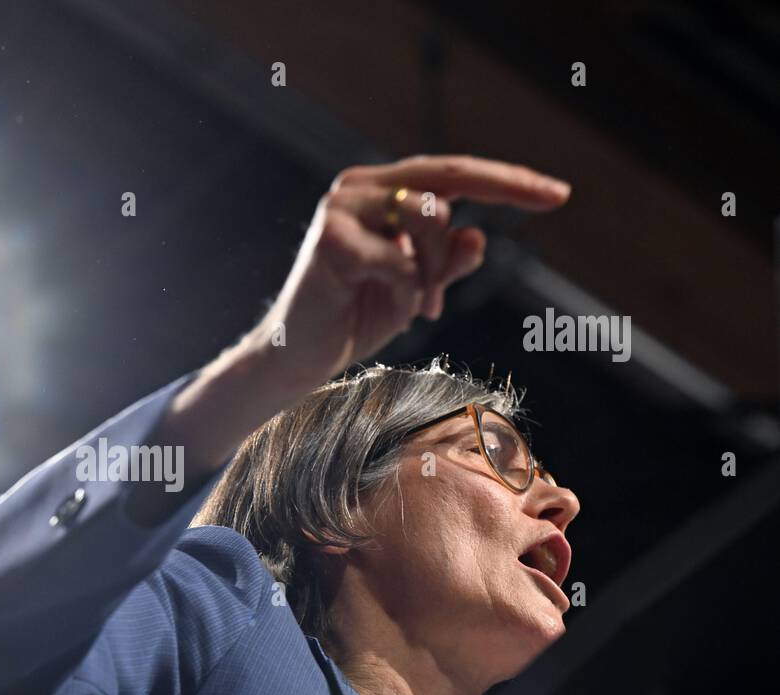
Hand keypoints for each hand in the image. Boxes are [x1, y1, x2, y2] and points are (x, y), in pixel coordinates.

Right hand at [243, 155, 570, 390]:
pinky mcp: (329, 240)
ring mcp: (341, 208)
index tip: (559, 193)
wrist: (296, 359)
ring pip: (428, 218)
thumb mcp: (416, 289)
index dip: (508, 180)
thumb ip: (447, 261)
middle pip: (446, 187)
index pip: (453, 172)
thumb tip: (478, 237)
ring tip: (417, 307)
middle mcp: (358, 187)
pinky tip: (389, 314)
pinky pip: (401, 263)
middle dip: (477, 222)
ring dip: (433, 272)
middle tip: (479, 265)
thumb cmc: (353, 319)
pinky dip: (407, 295)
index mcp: (379, 189)